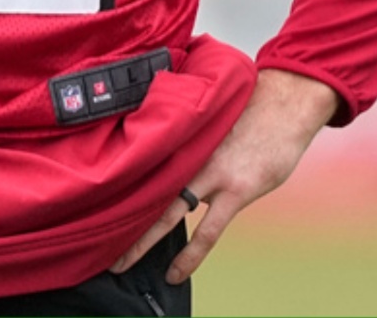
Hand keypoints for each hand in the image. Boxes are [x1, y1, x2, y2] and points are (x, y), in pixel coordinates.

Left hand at [111, 68, 339, 284]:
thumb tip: (167, 156)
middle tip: (92, 242)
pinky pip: (207, 231)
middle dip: (116, 220)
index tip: (93, 206)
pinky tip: (175, 272)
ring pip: (166, 214)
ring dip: (142, 241)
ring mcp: (212, 174)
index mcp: (177, 139)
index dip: (115, 189)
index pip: (137, 168)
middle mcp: (188, 156)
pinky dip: (189, 254)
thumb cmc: (248, 111)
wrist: (284, 104)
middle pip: (143, 192)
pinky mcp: (236, 190)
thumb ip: (186, 142)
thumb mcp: (208, 119)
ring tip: (119, 264)